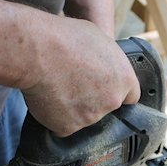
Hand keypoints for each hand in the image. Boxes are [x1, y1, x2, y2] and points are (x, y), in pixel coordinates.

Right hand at [21, 18, 139, 136]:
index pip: (129, 96)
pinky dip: (55, 117)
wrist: (37, 52)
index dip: (115, 91)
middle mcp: (111, 101)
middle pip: (105, 107)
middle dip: (93, 100)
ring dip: (73, 108)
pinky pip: (62, 126)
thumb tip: (103, 64)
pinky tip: (47, 100)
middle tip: (74, 85)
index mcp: (124, 79)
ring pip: (83, 117)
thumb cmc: (65, 38)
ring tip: (56, 88)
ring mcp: (91, 117)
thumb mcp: (97, 38)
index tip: (104, 88)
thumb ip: (107, 59)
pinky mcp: (68, 127)